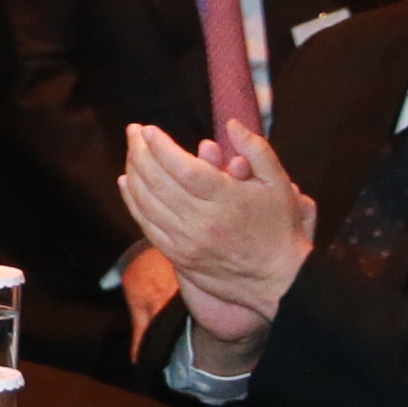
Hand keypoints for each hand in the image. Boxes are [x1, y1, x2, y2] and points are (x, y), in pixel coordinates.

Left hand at [116, 124, 311, 333]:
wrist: (279, 282)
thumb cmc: (280, 228)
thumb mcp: (279, 183)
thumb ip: (256, 150)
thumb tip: (231, 125)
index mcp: (226, 199)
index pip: (182, 167)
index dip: (160, 146)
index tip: (148, 129)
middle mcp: (202, 220)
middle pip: (158, 181)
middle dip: (140, 151)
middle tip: (133, 131)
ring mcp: (187, 241)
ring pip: (147, 202)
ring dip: (133, 173)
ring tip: (131, 150)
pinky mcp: (179, 257)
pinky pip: (147, 226)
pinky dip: (133, 202)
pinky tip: (127, 183)